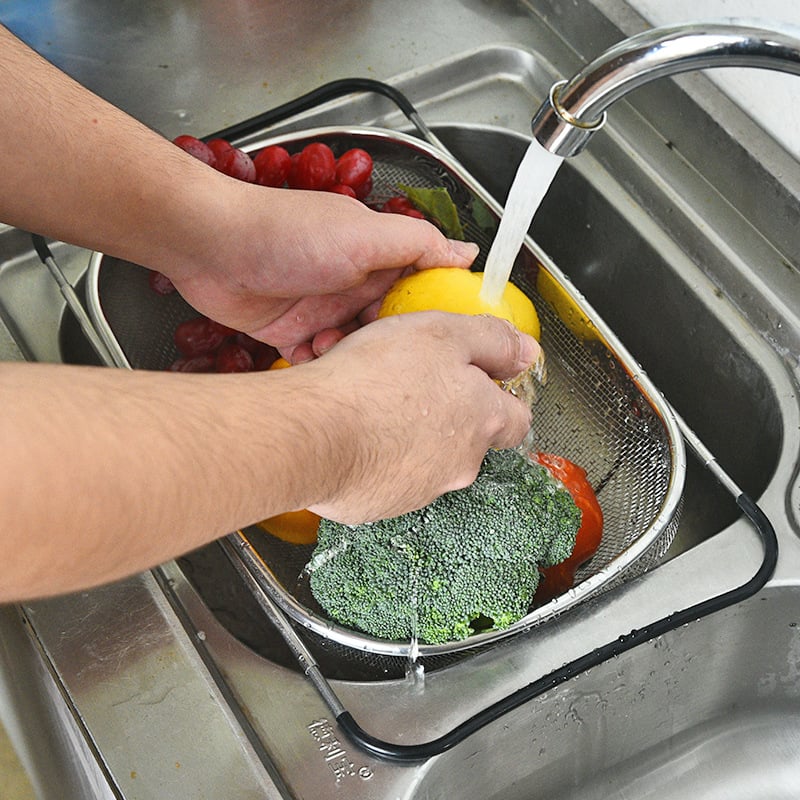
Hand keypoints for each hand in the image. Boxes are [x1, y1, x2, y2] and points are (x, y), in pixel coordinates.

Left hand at [163, 183, 478, 361]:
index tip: (447, 343)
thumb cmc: (286, 233)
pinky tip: (314, 357)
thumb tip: (468, 252)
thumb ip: (419, 244)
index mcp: (378, 260)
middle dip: (392, 348)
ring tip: (340, 350)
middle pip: (391, 329)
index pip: (421, 291)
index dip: (434, 317)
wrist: (212, 248)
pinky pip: (321, 362)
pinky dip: (322, 365)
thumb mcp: (365, 234)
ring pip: (358, 351)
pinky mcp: (296, 335)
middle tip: (392, 360)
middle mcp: (355, 286)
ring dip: (354, 358)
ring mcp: (325, 312)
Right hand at [296, 311, 539, 522]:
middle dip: (448, 413)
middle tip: (411, 382)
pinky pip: (391, 478)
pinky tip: (355, 432)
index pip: (516, 418)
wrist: (312, 433)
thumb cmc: (373, 379)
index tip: (479, 378)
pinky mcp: (385, 505)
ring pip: (429, 458)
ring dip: (410, 435)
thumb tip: (525, 351)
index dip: (500, 394)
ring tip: (374, 404)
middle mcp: (461, 463)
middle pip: (469, 437)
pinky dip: (379, 458)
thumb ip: (492, 340)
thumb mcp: (441, 333)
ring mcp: (423, 490)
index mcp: (482, 421)